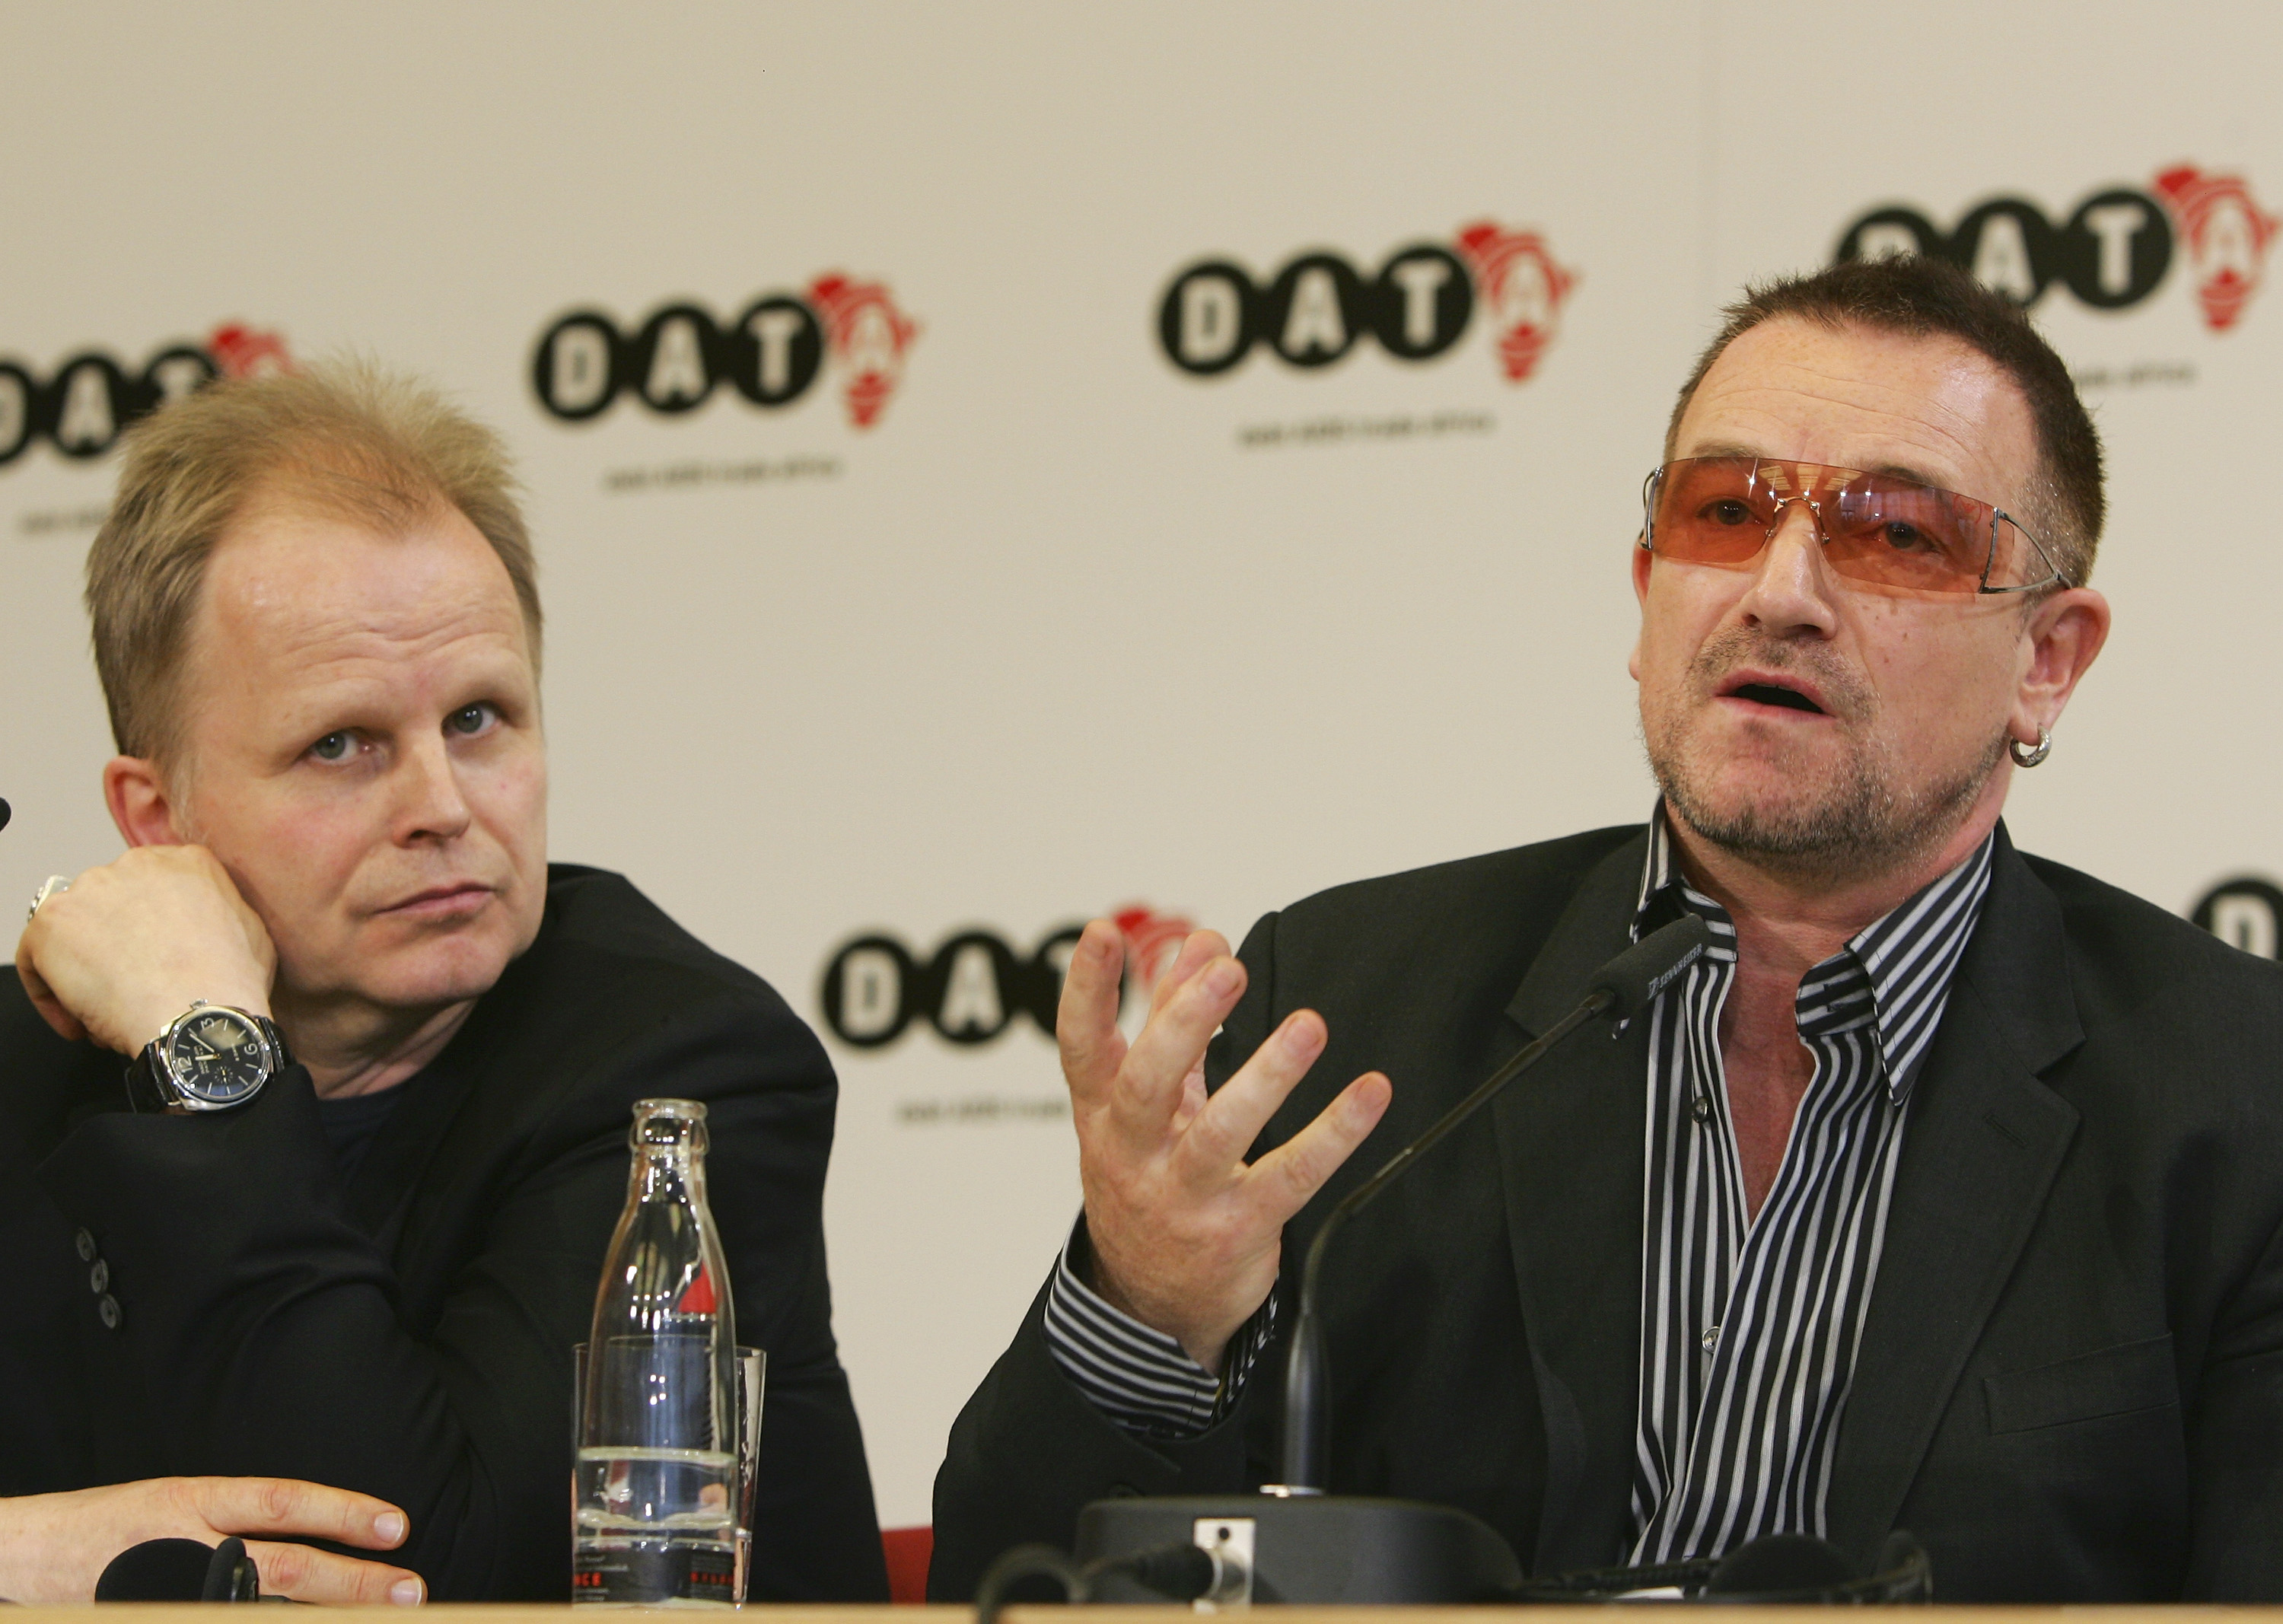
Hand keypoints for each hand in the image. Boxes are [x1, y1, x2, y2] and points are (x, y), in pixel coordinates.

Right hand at [0, 1476, 424, 1603]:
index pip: (281, 1501)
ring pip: (258, 1606)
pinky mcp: (153, 1613)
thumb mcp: (168, 1505)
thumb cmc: (102, 1530)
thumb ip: (230, 1520)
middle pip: (284, 1567)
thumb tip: (308, 1539)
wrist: (19, 1554)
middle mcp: (184, 1544)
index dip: (342, 1512)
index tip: (395, 1525)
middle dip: (352, 1582)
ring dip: (321, 1617)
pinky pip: (220, 1622)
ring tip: (374, 1621)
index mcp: (189, 1500)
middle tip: (410, 1591)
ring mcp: (168, 1588)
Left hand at [16, 845, 274, 1054]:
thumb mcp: (250, 931)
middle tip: (129, 987)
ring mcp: (91, 887)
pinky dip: (52, 995)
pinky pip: (37, 959)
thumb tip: (205, 920)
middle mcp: (137, 863)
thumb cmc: (230, 984)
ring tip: (108, 1010)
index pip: (152, 888)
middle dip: (114, 948)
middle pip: (110, 906)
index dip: (148, 931)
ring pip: (74, 933)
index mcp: (188, 861)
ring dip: (85, 971)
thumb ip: (220, 910)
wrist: (198, 1013)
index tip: (151, 959)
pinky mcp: (53, 919)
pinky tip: (82, 1021)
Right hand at [1062, 920, 1390, 1370]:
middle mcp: (1135, 1154)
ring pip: (1220, 1134)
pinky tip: (1368, 1095)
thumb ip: (1171, 1019)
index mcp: (1104, 1115)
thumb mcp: (1143, 1104)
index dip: (1086, 991)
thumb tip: (1198, 942)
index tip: (1102, 934)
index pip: (1081, 1048)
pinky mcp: (1238, 1229)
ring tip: (1308, 1027)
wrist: (1150, 1303)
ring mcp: (1183, 1195)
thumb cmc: (1148, 1180)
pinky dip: (1334, 1134)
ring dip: (1266, 1075)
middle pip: (1145, 1086)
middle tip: (1226, 972)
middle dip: (1182, 1025)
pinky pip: (1291, 1177)